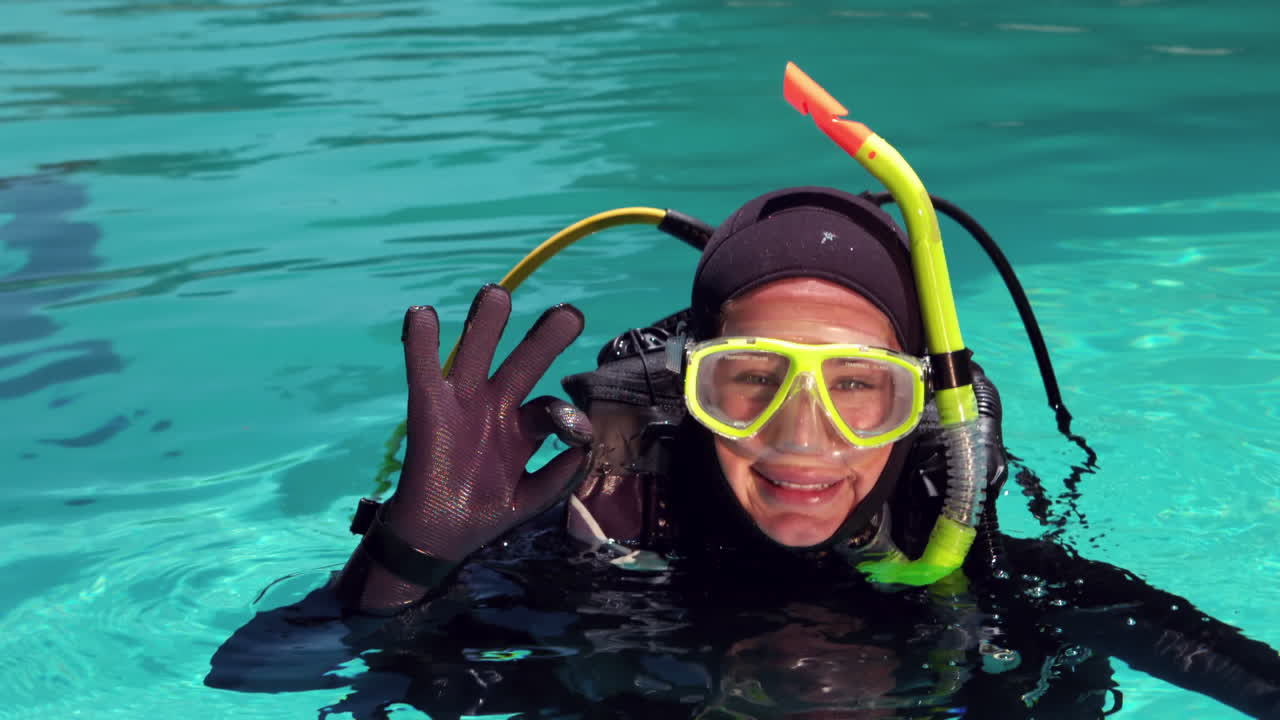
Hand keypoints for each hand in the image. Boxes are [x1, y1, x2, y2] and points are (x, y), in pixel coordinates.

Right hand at [385, 284, 591, 563]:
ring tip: (497, 293)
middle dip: (546, 338)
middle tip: (569, 314)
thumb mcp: (530, 500)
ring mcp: (463, 403)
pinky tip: (423, 314)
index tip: (579, 431)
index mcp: (524, 427)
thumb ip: (558, 477)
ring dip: (487, 324)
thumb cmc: (484, 512)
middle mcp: (497, 406)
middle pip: (524, 362)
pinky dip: (422, 343)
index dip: (568, 416)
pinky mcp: (428, 408)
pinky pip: (424, 369)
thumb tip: (584, 448)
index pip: (552, 408)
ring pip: (477, 353)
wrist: (435, 536)